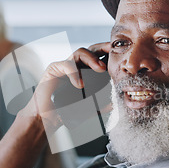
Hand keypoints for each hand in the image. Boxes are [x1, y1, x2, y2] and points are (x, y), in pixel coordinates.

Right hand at [0, 42, 110, 167]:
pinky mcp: (53, 69)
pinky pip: (65, 65)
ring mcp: (64, 66)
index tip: (121, 54)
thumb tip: (114, 103)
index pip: (99, 57)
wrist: (47, 119)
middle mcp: (75, 66)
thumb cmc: (65, 112)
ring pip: (79, 53)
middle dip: (102, 48)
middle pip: (90, 49)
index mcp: (85, 72)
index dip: (109, 54)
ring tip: (100, 68)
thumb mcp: (88, 108)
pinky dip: (75, 74)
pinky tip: (80, 84)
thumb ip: (100, 104)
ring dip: (91, 59)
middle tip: (112, 55)